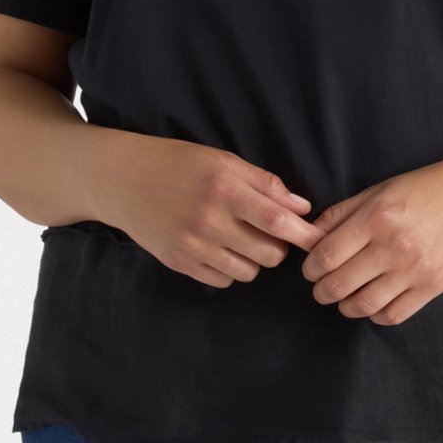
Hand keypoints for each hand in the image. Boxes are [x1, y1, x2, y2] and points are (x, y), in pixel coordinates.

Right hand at [100, 134, 322, 288]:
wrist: (122, 180)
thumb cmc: (178, 164)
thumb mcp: (223, 161)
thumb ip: (265, 184)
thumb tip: (302, 207)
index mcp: (224, 189)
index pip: (277, 220)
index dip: (304, 234)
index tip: (320, 240)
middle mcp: (208, 220)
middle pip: (269, 253)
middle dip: (277, 245)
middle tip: (268, 230)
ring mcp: (192, 246)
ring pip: (249, 272)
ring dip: (254, 259)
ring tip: (242, 238)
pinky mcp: (179, 263)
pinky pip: (223, 281)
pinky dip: (230, 269)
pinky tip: (221, 248)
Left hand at [301, 155, 442, 324]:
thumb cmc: (429, 187)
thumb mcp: (380, 190)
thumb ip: (342, 213)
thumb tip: (309, 237)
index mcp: (376, 217)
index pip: (325, 256)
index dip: (310, 269)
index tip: (311, 270)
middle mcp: (394, 246)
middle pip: (339, 285)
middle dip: (321, 291)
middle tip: (322, 288)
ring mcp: (415, 269)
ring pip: (363, 305)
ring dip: (345, 306)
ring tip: (346, 298)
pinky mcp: (434, 286)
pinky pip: (394, 315)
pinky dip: (376, 315)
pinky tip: (375, 303)